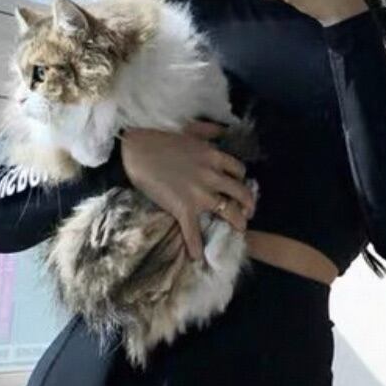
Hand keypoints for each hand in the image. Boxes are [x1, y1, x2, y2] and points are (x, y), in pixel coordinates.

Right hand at [119, 120, 257, 260]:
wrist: (136, 150)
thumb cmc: (160, 137)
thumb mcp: (191, 129)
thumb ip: (210, 130)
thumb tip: (223, 130)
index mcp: (214, 157)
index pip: (239, 171)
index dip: (242, 180)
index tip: (239, 186)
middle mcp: (213, 176)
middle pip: (242, 193)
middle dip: (248, 204)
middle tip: (248, 211)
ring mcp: (199, 194)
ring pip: (228, 212)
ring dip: (238, 223)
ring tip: (240, 230)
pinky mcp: (183, 208)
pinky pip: (193, 231)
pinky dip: (196, 245)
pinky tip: (198, 256)